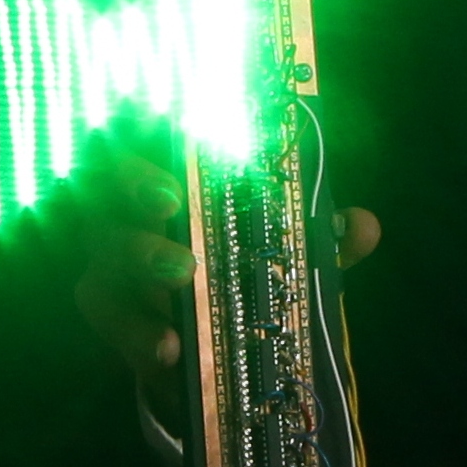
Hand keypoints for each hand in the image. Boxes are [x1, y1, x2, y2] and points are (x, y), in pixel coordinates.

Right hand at [70, 138, 378, 378]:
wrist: (204, 349)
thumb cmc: (238, 273)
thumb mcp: (282, 252)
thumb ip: (318, 238)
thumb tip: (363, 226)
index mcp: (169, 177)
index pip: (141, 130)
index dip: (143, 118)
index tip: (169, 118)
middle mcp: (128, 211)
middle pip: (106, 178)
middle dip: (134, 181)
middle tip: (170, 199)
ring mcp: (108, 263)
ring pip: (104, 248)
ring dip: (141, 255)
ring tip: (184, 272)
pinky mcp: (106, 316)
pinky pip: (109, 318)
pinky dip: (140, 332)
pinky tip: (170, 346)